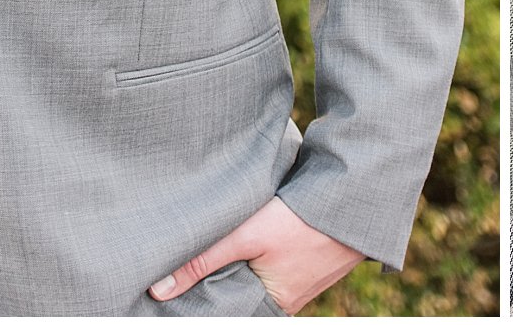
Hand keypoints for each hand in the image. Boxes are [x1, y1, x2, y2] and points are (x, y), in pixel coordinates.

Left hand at [149, 196, 362, 315]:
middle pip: (240, 296)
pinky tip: (245, 241)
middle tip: (184, 275)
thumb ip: (203, 259)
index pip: (227, 312)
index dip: (204, 303)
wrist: (354, 200)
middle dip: (217, 286)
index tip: (175, 299)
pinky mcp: (306, 261)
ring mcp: (299, 281)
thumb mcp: (247, 235)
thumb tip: (158, 290)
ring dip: (238, 268)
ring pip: (256, 279)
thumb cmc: (302, 221)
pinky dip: (256, 257)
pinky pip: (272, 266)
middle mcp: (285, 300)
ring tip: (210, 255)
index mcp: (271, 305)